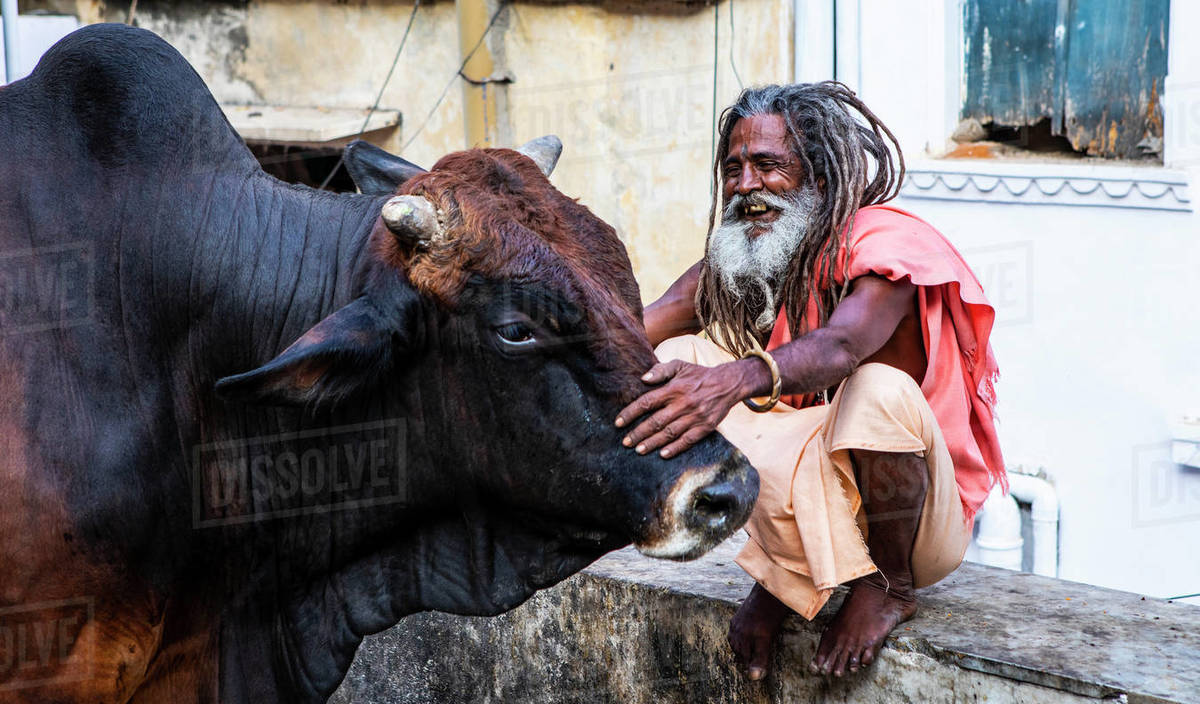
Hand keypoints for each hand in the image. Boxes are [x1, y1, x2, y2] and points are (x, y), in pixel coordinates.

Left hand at [614, 359, 753, 458]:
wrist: (728, 383)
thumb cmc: (699, 375)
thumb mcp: (680, 365)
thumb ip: (661, 370)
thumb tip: (643, 379)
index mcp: (673, 389)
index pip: (647, 402)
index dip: (630, 413)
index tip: (618, 423)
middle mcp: (682, 404)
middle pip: (655, 421)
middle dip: (638, 433)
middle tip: (625, 442)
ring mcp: (694, 417)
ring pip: (669, 433)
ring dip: (652, 443)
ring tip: (639, 450)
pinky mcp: (705, 427)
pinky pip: (688, 440)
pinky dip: (675, 448)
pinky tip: (663, 454)